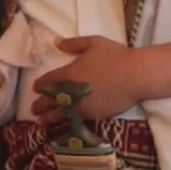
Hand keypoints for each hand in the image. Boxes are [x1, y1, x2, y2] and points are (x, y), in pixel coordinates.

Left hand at [31, 35, 145, 124]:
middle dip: (40, 104)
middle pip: (50, 100)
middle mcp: (71, 92)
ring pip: (60, 114)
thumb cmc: (116, 56)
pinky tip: (63, 127)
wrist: (136, 75)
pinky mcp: (94, 115)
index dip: (40, 85)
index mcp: (68, 73)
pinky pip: (76, 121)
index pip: (48, 81)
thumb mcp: (93, 43)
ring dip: (49, 118)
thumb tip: (57, 42)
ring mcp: (82, 106)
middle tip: (34, 108)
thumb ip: (74, 43)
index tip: (36, 87)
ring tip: (41, 122)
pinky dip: (67, 124)